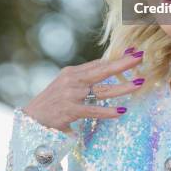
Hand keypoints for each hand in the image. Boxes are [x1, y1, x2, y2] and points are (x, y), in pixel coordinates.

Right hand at [22, 48, 144, 132]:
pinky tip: (122, 110)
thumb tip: (105, 66)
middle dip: (123, 63)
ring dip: (123, 87)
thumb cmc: (52, 101)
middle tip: (140, 57)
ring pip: (102, 90)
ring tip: (139, 83)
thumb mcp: (66, 84)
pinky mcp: (70, 111)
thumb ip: (84, 77)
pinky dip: (108, 110)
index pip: (99, 62)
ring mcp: (72, 95)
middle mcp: (73, 80)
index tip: (133, 51)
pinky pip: (93, 110)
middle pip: (103, 70)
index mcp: (73, 72)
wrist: (31, 118)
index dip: (117, 57)